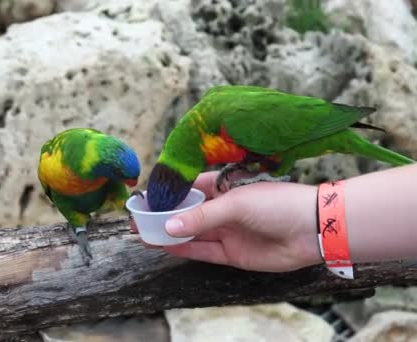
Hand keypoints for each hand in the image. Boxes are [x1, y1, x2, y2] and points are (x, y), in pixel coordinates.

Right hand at [132, 171, 322, 271]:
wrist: (313, 230)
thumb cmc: (278, 204)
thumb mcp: (235, 203)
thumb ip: (201, 216)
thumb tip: (168, 227)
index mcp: (224, 186)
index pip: (188, 187)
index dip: (167, 193)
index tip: (145, 197)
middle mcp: (223, 208)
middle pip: (186, 212)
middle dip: (163, 215)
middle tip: (138, 219)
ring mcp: (227, 231)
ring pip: (191, 233)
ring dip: (169, 233)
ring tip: (143, 233)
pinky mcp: (232, 253)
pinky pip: (202, 251)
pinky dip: (184, 249)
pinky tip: (165, 246)